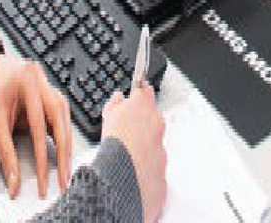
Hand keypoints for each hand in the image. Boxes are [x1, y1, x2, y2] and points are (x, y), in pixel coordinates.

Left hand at [0, 52, 72, 200]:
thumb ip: (6, 155)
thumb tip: (14, 183)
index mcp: (27, 83)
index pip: (39, 127)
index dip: (43, 158)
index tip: (43, 181)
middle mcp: (43, 82)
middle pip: (60, 119)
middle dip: (63, 153)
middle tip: (64, 179)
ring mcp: (50, 86)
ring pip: (65, 117)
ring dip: (67, 144)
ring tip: (66, 169)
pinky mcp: (52, 94)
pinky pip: (62, 116)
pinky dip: (63, 134)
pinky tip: (64, 151)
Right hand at [101, 84, 167, 222]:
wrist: (123, 178)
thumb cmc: (115, 145)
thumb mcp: (108, 116)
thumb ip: (115, 104)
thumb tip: (118, 98)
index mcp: (144, 107)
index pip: (146, 92)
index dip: (141, 93)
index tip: (140, 92)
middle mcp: (158, 125)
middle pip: (152, 120)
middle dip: (142, 125)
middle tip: (126, 133)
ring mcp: (162, 149)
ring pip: (154, 146)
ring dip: (144, 149)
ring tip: (126, 158)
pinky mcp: (162, 173)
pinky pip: (154, 170)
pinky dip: (145, 172)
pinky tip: (133, 175)